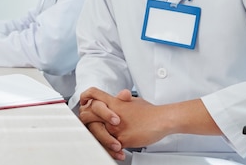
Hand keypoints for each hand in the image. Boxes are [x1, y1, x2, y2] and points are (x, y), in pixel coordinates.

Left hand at [80, 87, 219, 159]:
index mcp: (115, 102)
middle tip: (87, 123)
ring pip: (95, 132)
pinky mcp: (122, 139)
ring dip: (96, 136)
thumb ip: (122, 100)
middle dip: (84, 119)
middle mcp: (112, 113)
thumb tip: (119, 97)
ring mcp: (115, 127)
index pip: (94, 94)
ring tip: (100, 138)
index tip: (83, 102)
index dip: (85, 96)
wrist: (162, 120)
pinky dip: (110, 149)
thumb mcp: (133, 101)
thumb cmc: (150, 111)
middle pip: (88, 113)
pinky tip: (116, 150)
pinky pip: (109, 145)